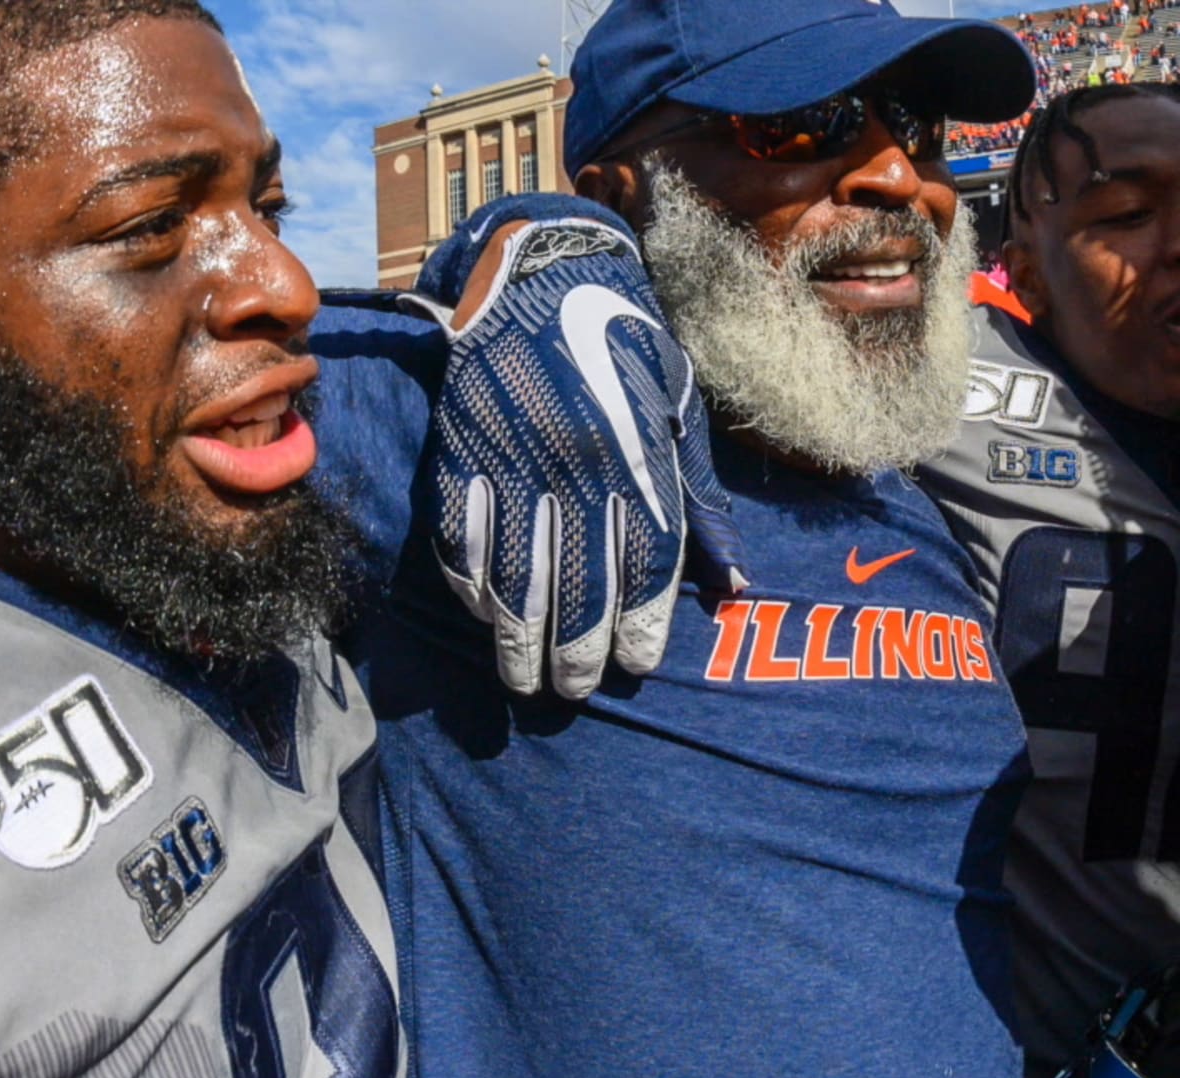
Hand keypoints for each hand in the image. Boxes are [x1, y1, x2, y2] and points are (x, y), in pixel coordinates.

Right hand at [412, 202, 746, 698]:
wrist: (543, 270)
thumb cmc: (625, 345)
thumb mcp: (679, 408)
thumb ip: (701, 497)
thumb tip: (735, 582)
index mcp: (637, 448)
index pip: (647, 558)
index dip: (643, 621)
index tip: (637, 664)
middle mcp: (575, 458)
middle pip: (577, 577)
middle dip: (575, 647)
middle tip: (572, 690)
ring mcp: (512, 452)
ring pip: (513, 567)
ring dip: (516, 633)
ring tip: (523, 678)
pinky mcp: (460, 444)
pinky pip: (459, 528)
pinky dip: (468, 578)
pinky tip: (482, 612)